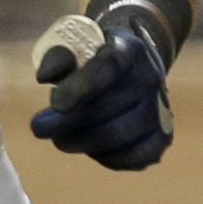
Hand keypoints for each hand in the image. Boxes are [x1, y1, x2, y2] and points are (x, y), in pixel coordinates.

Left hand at [28, 12, 173, 172]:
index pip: (109, 67)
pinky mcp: (162, 135)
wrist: (134, 66)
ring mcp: (160, 108)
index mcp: (129, 49)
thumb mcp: (74, 46)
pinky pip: (136, 157)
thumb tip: (45, 78)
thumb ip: (57, 58)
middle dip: (66, 124)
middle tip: (39, 128)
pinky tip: (88, 148)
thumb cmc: (94, 58)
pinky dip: (107, 158)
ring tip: (59, 139)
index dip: (82, 87)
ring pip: (119, 136)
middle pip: (108, 109)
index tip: (55, 104)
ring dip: (81, 142)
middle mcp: (150, 77)